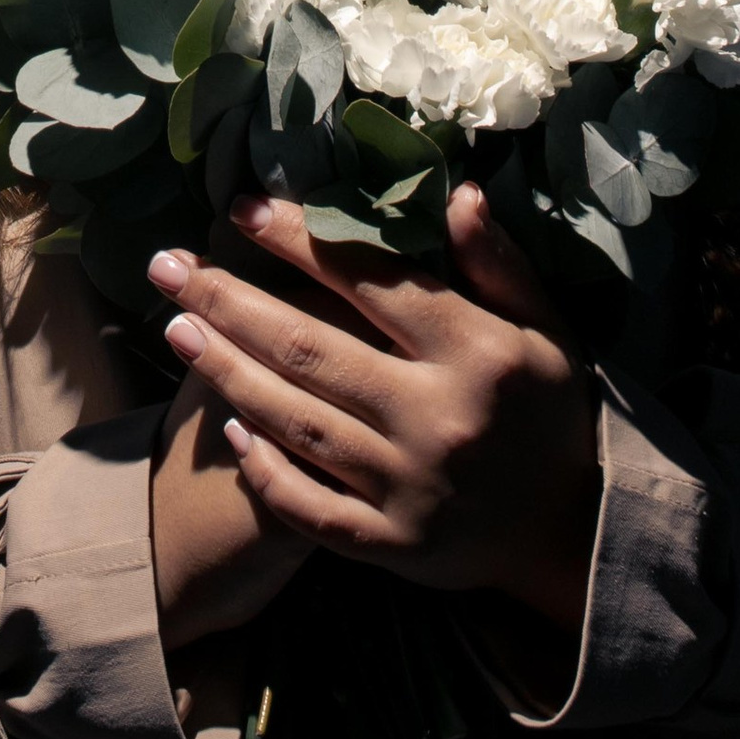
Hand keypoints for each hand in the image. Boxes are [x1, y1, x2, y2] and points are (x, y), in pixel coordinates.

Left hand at [150, 183, 601, 635]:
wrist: (574, 536)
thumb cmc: (548, 414)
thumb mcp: (545, 329)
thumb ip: (499, 262)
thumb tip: (454, 191)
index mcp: (475, 351)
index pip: (370, 280)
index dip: (298, 240)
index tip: (238, 207)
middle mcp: (436, 416)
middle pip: (310, 348)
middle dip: (228, 300)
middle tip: (165, 265)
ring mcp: (410, 488)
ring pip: (297, 421)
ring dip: (227, 371)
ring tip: (175, 327)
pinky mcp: (392, 547)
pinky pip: (311, 507)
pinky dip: (264, 468)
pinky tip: (224, 426)